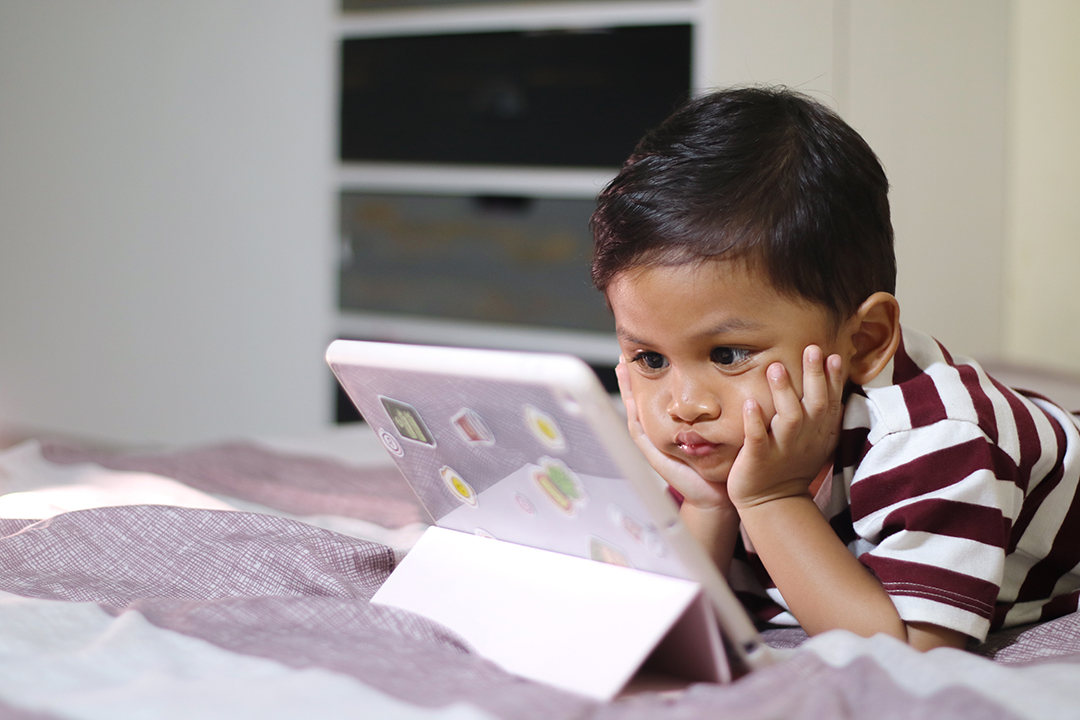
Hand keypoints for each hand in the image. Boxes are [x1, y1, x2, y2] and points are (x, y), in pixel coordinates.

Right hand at [616, 357, 733, 510]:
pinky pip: (639, 432)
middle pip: (636, 403)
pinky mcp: (654, 456)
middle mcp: (656, 436)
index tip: (639, 359)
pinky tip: (630, 400)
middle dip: (629, 381)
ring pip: (633, 413)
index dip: (643, 381)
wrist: (712, 494)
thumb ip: (708, 417)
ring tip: (622, 370)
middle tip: (623, 358)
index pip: (651, 400)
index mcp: (667, 430)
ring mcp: (652, 446)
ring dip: (626, 392)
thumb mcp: (710, 433)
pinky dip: (633, 415)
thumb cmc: (713, 465)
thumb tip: (716, 392)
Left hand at [727, 345, 843, 508]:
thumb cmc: (790, 464)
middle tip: (811, 349)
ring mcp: (782, 449)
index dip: (833, 379)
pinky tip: (749, 403)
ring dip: (783, 392)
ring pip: (788, 418)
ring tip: (775, 367)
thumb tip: (831, 379)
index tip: (833, 356)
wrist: (772, 502)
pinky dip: (754, 421)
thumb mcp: (815, 440)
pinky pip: (757, 438)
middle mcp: (804, 439)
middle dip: (814, 377)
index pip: (830, 402)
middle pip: (814, 405)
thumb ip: (821, 414)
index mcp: (819, 433)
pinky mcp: (758, 459)